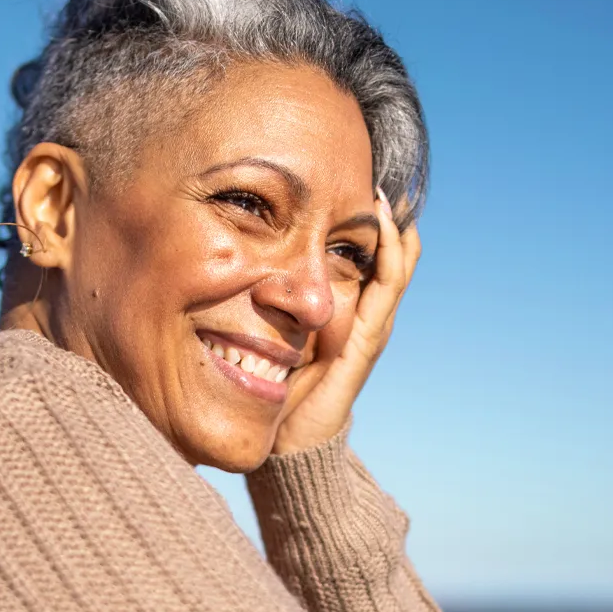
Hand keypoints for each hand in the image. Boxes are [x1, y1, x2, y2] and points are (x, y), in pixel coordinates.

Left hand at [271, 189, 421, 454]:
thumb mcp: (261, 333)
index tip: (346, 178)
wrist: (288, 440)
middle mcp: (361, 314)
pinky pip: (387, 285)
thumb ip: (254, 304)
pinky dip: (392, 251)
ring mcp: (369, 324)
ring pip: (393, 263)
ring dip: (393, 225)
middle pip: (383, 253)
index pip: (357, 255)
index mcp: (340, 311)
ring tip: (388, 187)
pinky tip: (388, 223)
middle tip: (377, 170)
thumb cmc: (271, 388)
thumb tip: (220, 264)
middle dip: (383, 215)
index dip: (358, 221)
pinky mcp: (367, 338)